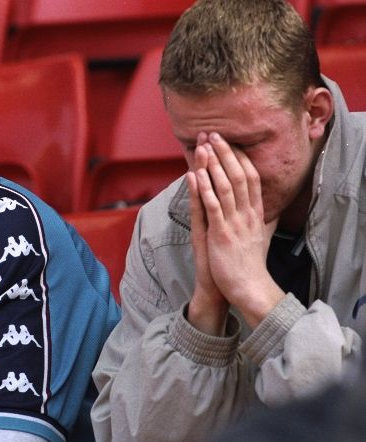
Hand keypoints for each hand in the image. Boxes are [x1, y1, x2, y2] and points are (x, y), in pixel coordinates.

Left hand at [193, 132, 282, 328]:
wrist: (247, 288)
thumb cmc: (248, 264)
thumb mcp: (258, 236)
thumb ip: (261, 221)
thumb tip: (268, 209)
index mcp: (256, 213)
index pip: (250, 177)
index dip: (240, 157)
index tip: (230, 140)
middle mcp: (247, 214)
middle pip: (237, 175)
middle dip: (225, 153)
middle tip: (213, 133)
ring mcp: (234, 223)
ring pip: (224, 186)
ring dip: (213, 163)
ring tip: (203, 145)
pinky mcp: (220, 234)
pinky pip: (211, 206)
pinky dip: (203, 188)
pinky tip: (194, 174)